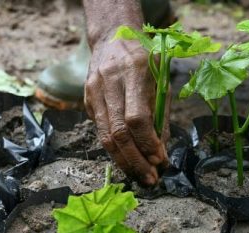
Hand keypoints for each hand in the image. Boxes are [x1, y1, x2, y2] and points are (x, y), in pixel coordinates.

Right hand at [84, 39, 168, 185]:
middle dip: (136, 161)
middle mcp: (110, 81)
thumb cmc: (145, 60)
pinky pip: (101, 130)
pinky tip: (128, 160)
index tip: (160, 160)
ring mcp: (94, 90)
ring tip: (140, 176)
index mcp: (134, 71)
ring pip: (105, 136)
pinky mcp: (87, 99)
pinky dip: (115, 149)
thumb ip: (161, 115)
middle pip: (118, 132)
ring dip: (124, 161)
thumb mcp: (161, 81)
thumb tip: (161, 152)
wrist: (113, 38)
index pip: (137, 117)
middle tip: (151, 179)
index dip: (148, 143)